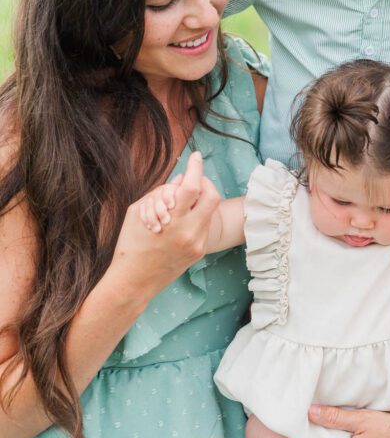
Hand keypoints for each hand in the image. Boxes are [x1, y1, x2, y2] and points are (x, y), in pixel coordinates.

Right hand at [113, 151, 220, 300]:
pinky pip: (205, 225)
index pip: (193, 186)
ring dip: (200, 200)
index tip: (196, 156)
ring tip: (182, 202)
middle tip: (194, 180)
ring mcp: (197, 243)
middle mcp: (189, 232)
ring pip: (210, 210)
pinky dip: (196, 216)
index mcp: (172, 220)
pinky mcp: (199, 251)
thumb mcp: (138, 212)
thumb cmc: (130, 243)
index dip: (196, 168)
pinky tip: (181, 220)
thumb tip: (183, 179)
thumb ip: (160, 193)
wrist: (134, 281)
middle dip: (205, 182)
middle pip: (212, 196)